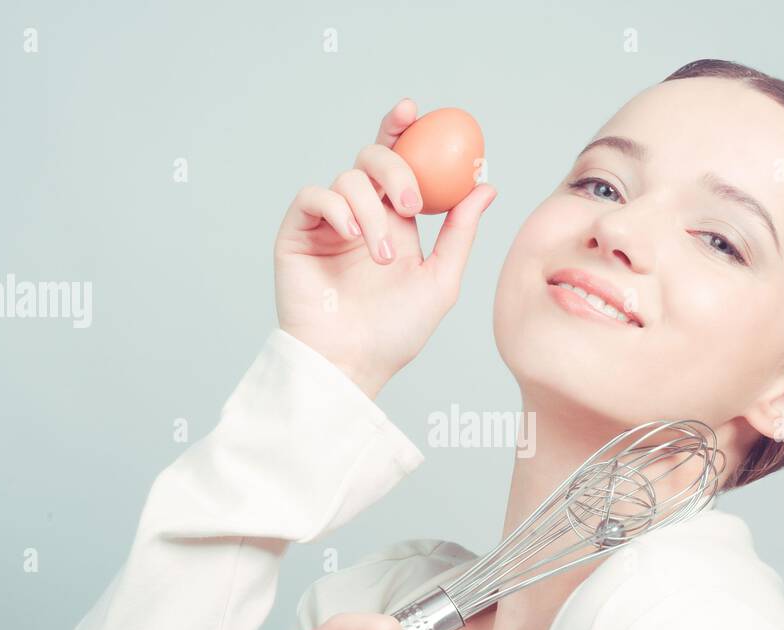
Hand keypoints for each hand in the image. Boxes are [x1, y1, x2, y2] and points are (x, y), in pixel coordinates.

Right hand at [273, 97, 497, 398]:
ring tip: (382, 259)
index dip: (402, 131)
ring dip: (371, 213)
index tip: (415, 111)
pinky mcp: (297, 234)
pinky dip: (337, 209)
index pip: (398, 163)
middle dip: (394, 167)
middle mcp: (361, 215)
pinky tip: (352, 238)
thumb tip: (486, 186)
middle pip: (371, 157)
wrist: (352, 363)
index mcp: (395, 220)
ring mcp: (327, 224)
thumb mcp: (440, 280)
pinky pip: (313, 197)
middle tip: (410, 203)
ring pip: (347, 179)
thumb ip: (460, 232)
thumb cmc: (395, 333)